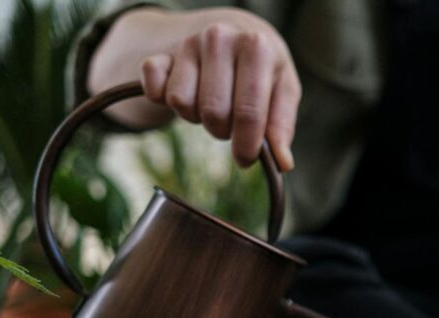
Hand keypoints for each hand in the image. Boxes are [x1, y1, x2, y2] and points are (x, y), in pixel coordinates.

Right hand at [138, 14, 300, 170]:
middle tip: (231, 121)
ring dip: (197, 117)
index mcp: (256, 47)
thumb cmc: (263, 70)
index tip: (246, 159)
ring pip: (183, 105)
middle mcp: (220, 38)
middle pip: (214, 113)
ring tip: (212, 103)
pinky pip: (154, 92)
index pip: (248, 111)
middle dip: (223, 130)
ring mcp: (187, 44)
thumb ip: (282, 126)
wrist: (232, 33)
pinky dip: (164, 102)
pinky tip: (186, 93)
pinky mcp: (159, 54)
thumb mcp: (283, 90)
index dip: (246, 145)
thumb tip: (282, 163)